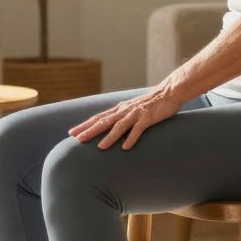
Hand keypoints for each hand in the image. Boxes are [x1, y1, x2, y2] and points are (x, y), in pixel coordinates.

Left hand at [68, 87, 185, 150]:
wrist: (169, 92)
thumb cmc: (150, 103)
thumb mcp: (132, 109)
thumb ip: (122, 117)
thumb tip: (110, 128)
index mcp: (119, 109)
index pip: (98, 118)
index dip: (85, 125)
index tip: (72, 133)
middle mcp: (125, 110)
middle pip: (104, 121)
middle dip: (90, 130)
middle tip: (77, 139)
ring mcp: (136, 113)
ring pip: (119, 126)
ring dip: (110, 137)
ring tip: (100, 147)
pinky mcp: (148, 117)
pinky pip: (138, 129)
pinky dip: (131, 137)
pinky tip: (126, 147)